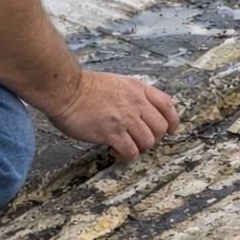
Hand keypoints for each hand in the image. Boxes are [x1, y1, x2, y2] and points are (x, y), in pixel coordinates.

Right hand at [46, 69, 179, 162]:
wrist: (66, 90)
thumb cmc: (85, 87)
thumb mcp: (117, 82)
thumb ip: (131, 95)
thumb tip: (140, 110)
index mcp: (138, 89)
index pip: (167, 104)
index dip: (173, 120)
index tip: (171, 130)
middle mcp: (135, 103)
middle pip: (160, 126)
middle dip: (154, 138)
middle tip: (140, 141)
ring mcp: (125, 118)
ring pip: (148, 141)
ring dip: (140, 148)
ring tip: (125, 148)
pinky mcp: (112, 133)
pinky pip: (131, 151)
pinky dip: (126, 156)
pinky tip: (116, 152)